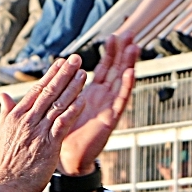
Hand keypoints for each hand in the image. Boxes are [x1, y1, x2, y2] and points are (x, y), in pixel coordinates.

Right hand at [0, 56, 88, 191]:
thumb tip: (4, 96)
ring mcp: (38, 131)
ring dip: (72, 87)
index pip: (36, 90)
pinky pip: (63, 124)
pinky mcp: (48, 145)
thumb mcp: (2, 133)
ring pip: (58, 104)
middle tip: (75, 59)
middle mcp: (27, 120)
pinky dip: (73, 110)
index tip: (60, 62)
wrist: (5, 185)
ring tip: (83, 73)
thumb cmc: (5, 162)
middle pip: (48, 92)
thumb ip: (6, 112)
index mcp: (16, 116)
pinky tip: (83, 99)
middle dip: (63, 74)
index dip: (50, 75)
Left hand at [57, 38, 138, 179]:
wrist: (68, 157)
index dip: (109, 53)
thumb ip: (62, 86)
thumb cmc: (65, 132)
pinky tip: (131, 73)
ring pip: (121, 82)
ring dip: (128, 64)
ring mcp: (108, 108)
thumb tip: (57, 68)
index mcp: (93, 93)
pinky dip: (126, 87)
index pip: (104, 68)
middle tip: (129, 34)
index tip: (113, 35)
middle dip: (122, 52)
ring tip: (134, 47)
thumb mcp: (62, 103)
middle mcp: (104, 98)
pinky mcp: (109, 119)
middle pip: (116, 71)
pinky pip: (120, 101)